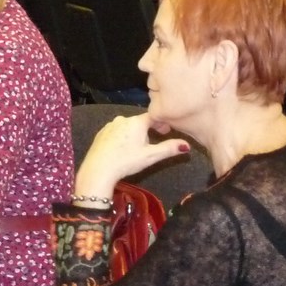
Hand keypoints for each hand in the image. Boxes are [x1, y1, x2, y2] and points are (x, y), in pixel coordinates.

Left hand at [72, 113, 189, 201]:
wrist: (98, 169)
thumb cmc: (127, 161)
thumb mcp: (150, 156)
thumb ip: (169, 149)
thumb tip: (187, 145)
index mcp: (137, 122)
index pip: (154, 116)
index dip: (161, 123)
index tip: (166, 131)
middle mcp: (123, 119)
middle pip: (140, 121)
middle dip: (148, 130)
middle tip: (152, 143)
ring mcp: (110, 125)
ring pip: (127, 127)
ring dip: (134, 134)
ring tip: (136, 148)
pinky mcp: (101, 133)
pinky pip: (116, 132)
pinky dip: (121, 137)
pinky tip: (122, 149)